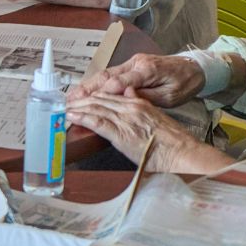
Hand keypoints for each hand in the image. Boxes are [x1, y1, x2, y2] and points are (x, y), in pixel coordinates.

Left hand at [66, 93, 228, 173]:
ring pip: (95, 107)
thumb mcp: (156, 117)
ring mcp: (125, 120)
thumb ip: (141, 104)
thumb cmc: (172, 142)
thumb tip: (130, 92)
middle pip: (99, 99)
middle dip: (80, 100)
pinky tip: (72, 117)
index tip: (80, 98)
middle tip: (65, 102)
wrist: (182, 153)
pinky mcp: (121, 134)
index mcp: (139, 103)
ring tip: (63, 108)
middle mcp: (130, 107)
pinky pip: (97, 122)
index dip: (92, 96)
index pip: (109, 95)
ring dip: (77, 107)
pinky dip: (82, 118)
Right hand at [68, 53, 205, 106]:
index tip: (88, 102)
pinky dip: (96, 83)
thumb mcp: (169, 96)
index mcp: (147, 70)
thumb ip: (147, 97)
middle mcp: (136, 63)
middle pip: (107, 75)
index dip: (102, 92)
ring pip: (106, 73)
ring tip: (72, 96)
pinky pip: (111, 74)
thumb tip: (125, 100)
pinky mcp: (132, 65)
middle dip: (88, 88)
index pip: (120, 81)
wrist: (195, 68)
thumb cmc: (184, 83)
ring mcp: (133, 62)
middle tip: (71, 100)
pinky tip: (85, 90)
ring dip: (88, 85)